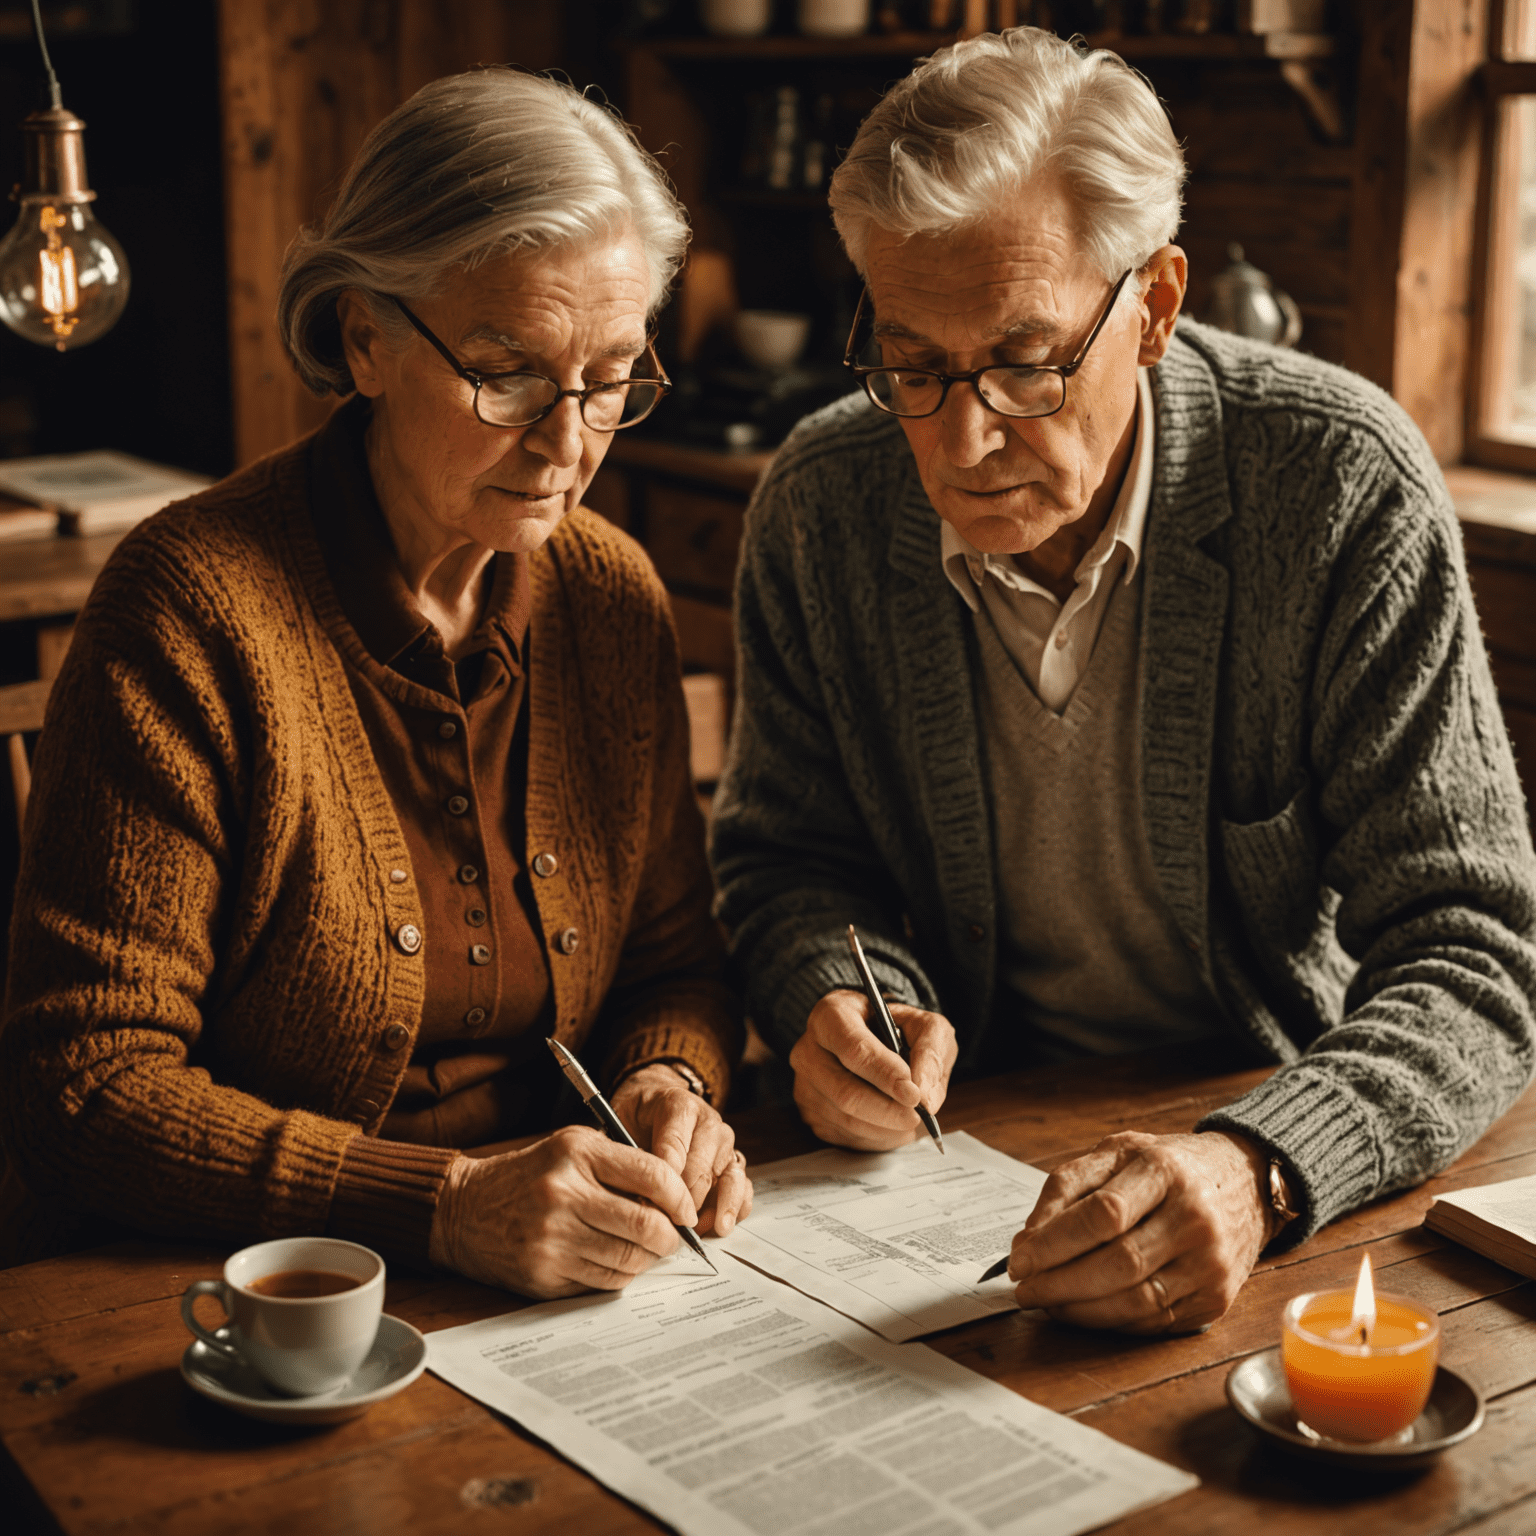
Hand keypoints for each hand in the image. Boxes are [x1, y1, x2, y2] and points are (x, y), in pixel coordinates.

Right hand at [427, 1125, 695, 1297]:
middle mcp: (564, 1194)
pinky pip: (604, 1282)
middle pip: (645, 1225)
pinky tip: (616, 1262)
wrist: (464, 1209)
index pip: (652, 1175)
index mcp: (576, 1153)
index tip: (686, 1209)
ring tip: (646, 1251)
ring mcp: (552, 1238)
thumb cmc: (530, 1175)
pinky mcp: (544, 1274)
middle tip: (673, 1238)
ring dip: (648, 1260)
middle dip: (670, 1238)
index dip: (680, 1196)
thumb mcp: (572, 1148)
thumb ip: (621, 1164)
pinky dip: (620, 1275)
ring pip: (629, 1260)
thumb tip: (674, 1199)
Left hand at [610, 1064, 753, 1235]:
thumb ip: (628, 1152)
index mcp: (680, 1106)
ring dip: (722, 1206)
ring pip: (731, 1176)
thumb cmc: (637, 1118)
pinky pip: (743, 1186)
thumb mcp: (622, 1122)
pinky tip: (721, 1225)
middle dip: (687, 1200)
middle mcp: (709, 1123)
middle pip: (702, 1167)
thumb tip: (634, 1194)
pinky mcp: (732, 1163)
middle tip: (670, 1226)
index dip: (664, 1178)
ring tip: (713, 1229)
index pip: (673, 1145)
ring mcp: (724, 1144)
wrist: (655, 1105)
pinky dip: (735, 1207)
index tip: (652, 1203)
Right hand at [789, 989, 956, 1150]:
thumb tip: (925, 1094)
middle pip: (845, 1091)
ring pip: (846, 1119)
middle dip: (887, 1110)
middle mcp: (809, 1049)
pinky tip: (892, 1125)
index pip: (854, 1048)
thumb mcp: (925, 1025)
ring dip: (885, 1128)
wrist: (875, 1040)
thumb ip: (931, 1051)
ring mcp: (805, 1085)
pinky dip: (876, 1138)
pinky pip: (844, 1136)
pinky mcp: (810, 1113)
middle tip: (917, 1116)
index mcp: (832, 1015)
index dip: (884, 1074)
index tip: (913, 1093)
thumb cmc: (897, 1030)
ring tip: (911, 1121)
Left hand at [1008, 1130, 1270, 1333]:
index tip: (1019, 1259)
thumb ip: (1068, 1186)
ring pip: (1135, 1300)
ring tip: (1046, 1302)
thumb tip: (1028, 1241)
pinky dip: (1109, 1321)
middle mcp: (1194, 1218)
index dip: (1055, 1242)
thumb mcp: (1118, 1151)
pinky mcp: (1216, 1298)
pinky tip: (1082, 1311)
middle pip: (1118, 1263)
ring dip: (1080, 1309)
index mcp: (1164, 1170)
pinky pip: (1153, 1321)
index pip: (1103, 1214)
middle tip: (1024, 1289)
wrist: (1246, 1182)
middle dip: (1060, 1283)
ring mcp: (1210, 1263)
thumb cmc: (1170, 1165)